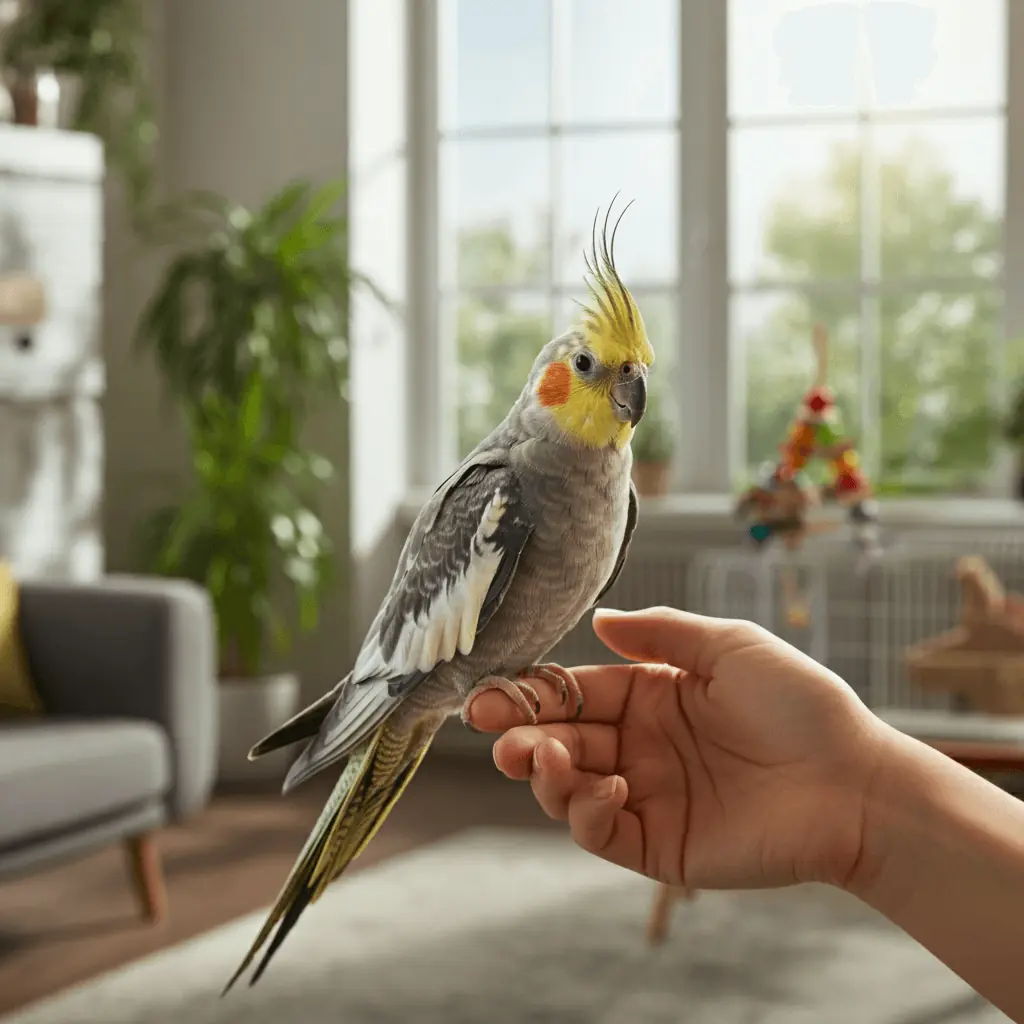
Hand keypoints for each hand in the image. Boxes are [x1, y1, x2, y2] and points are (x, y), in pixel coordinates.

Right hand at [467, 607, 890, 891]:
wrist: (855, 782)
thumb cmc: (802, 703)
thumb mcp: (730, 647)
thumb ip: (662, 633)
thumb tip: (600, 619)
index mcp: (652, 695)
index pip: (576, 692)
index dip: (533, 692)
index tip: (490, 691)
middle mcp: (641, 745)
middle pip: (560, 740)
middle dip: (519, 733)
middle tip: (490, 728)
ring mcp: (647, 796)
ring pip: (568, 788)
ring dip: (543, 772)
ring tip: (540, 755)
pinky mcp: (658, 845)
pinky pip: (600, 831)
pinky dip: (586, 810)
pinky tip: (610, 785)